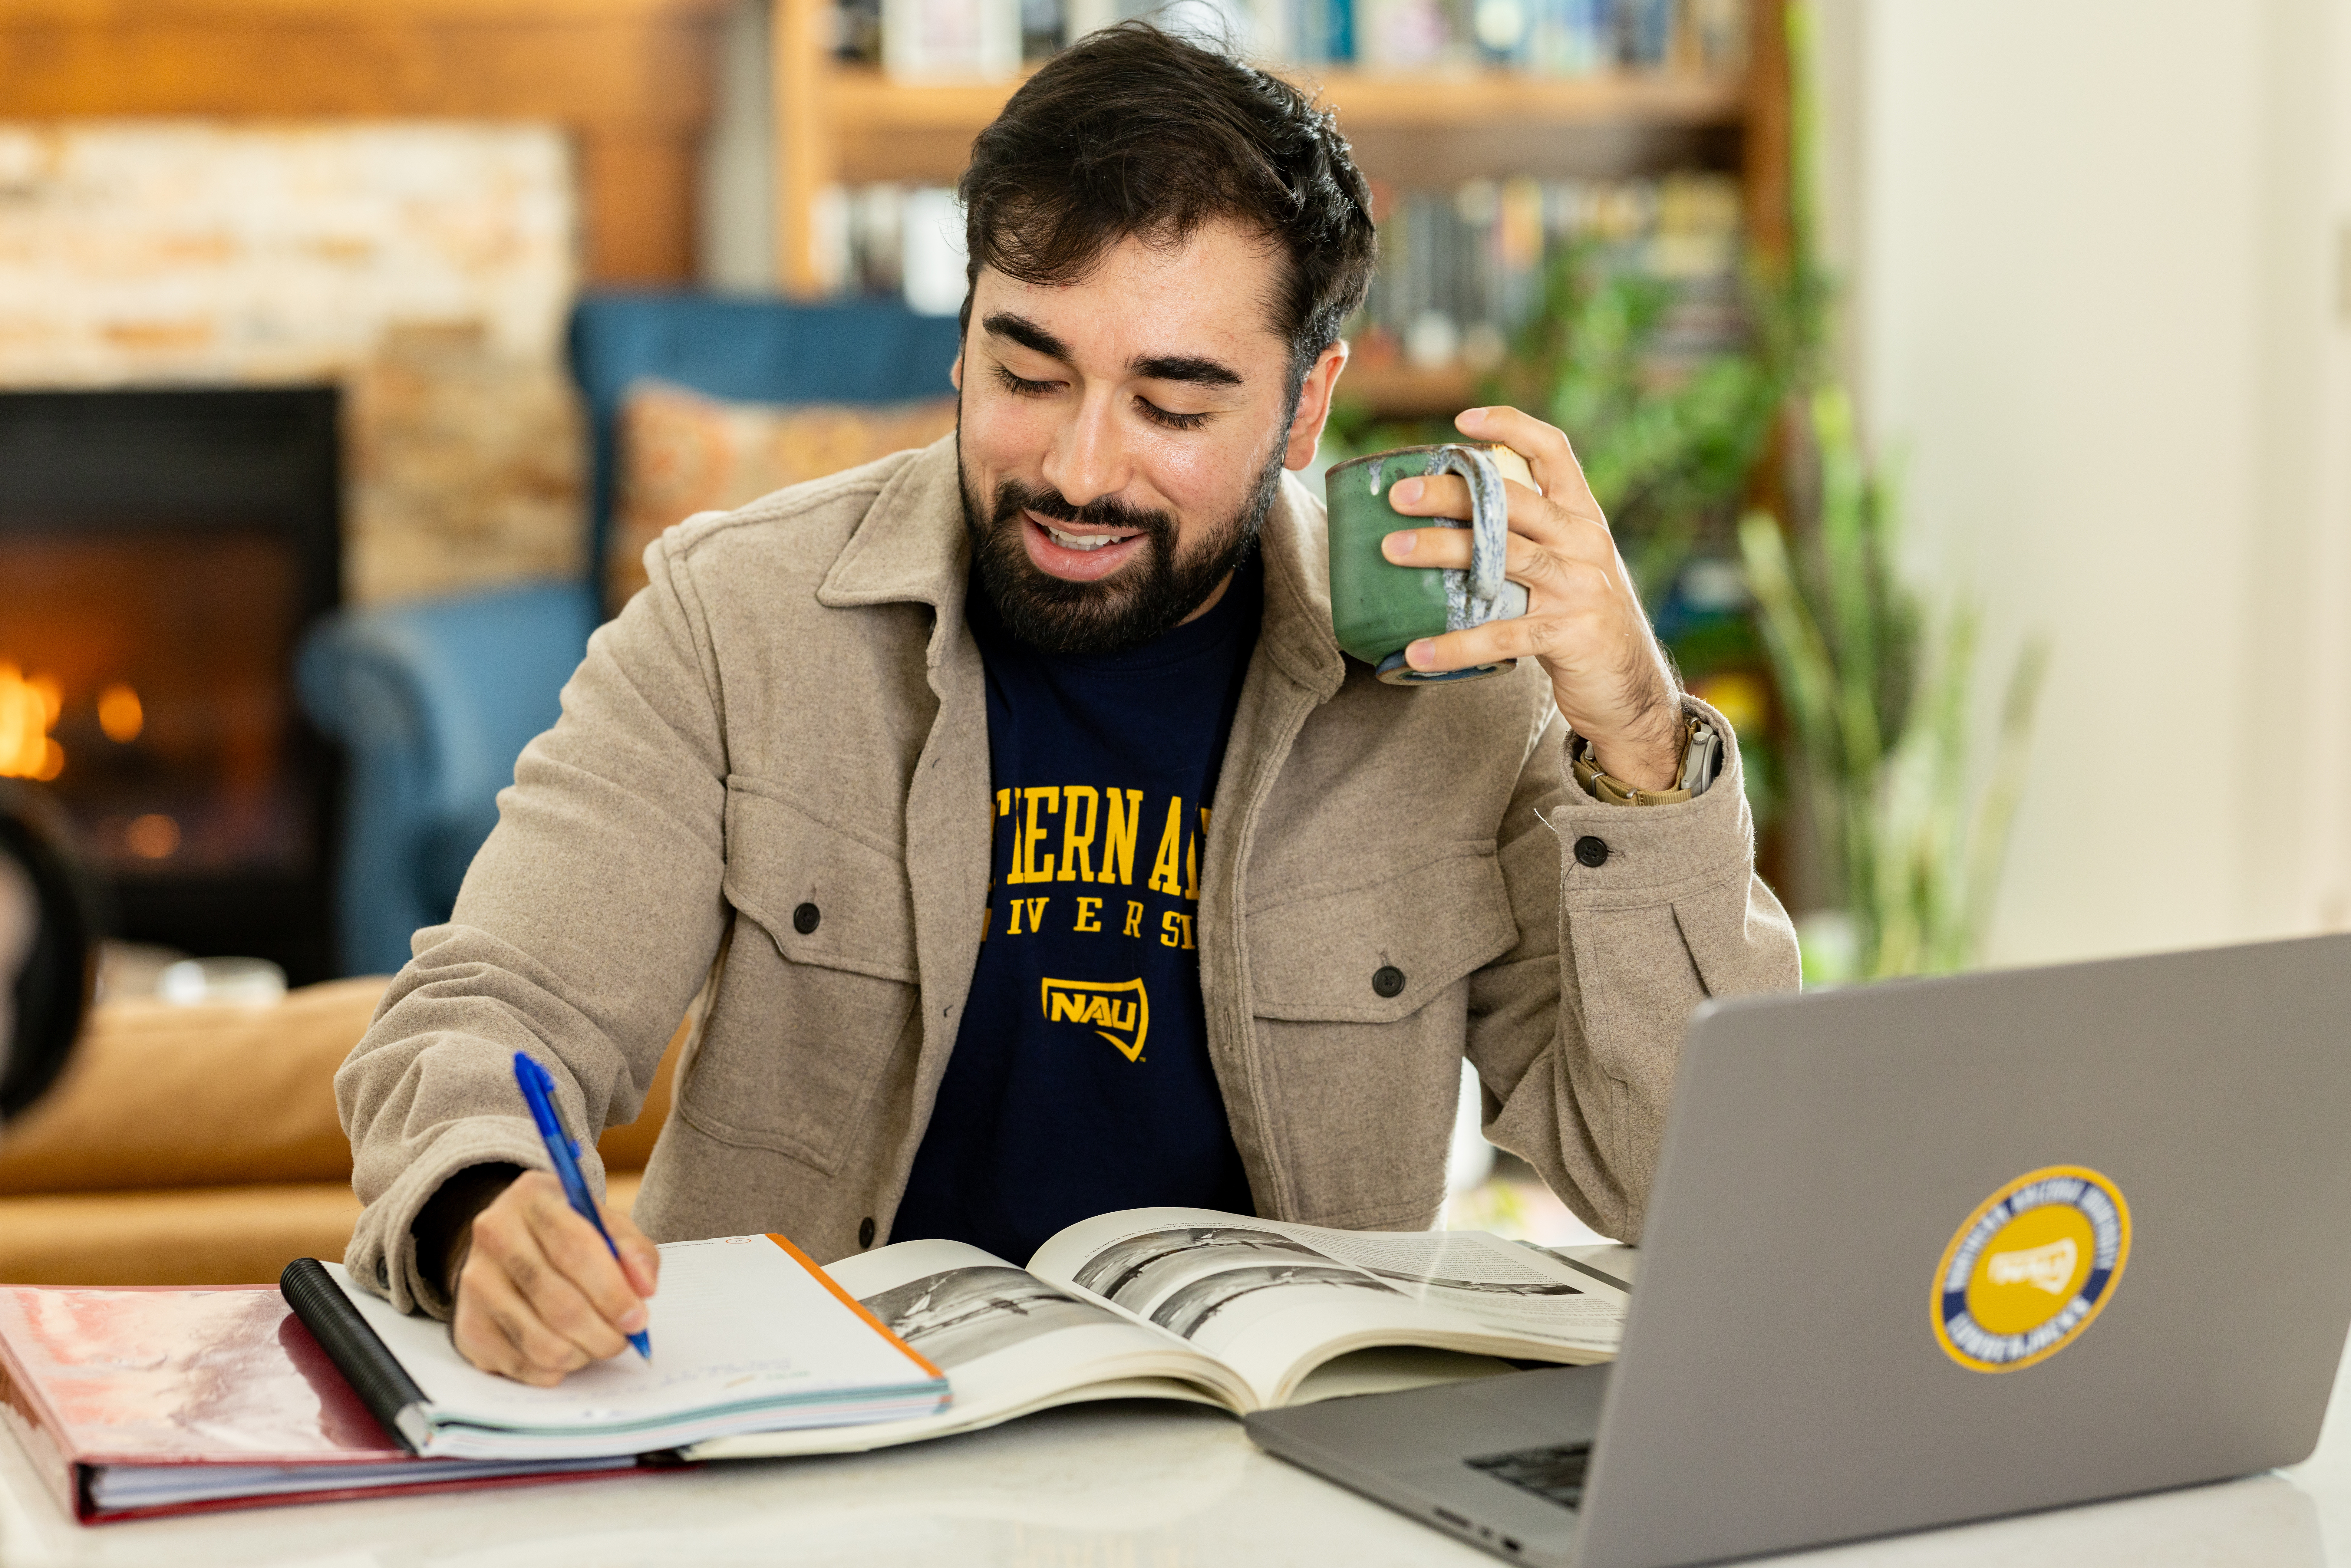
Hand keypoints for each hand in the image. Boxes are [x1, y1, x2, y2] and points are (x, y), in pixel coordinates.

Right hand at [451, 1170, 659, 1385]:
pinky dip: (553, 1370)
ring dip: (581, 1354)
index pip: (575, 1249)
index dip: (612, 1291)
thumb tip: (644, 1288)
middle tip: (624, 1340)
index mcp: (533, 1198)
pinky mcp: (467, 1324)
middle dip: (603, 1333)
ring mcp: (475, 1282)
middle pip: (558, 1303)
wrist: (510, 1244)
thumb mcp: (606, 1225)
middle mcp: (494, 1235)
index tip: (638, 1318)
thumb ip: (633, 1251)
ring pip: (539, 1342)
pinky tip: (567, 1352)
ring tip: (597, 1344)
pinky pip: (519, 1365)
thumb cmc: (567, 1234)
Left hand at [1380, 406, 1683, 788]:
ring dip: (1441, 550)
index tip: (1462, 421)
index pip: (1554, 451)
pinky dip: (1455, 645)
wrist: (1632, 688)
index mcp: (1582, 516)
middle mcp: (1584, 542)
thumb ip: (1529, 536)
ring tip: (1390, 550)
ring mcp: (1579, 587)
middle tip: (1398, 494)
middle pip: (1514, 501)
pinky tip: (1415, 651)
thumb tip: (1454, 514)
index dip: (1511, 427)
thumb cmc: (1583, 620)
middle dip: (1453, 492)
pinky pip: (1501, 634)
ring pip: (1502, 557)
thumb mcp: (1568, 565)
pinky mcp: (1570, 634)